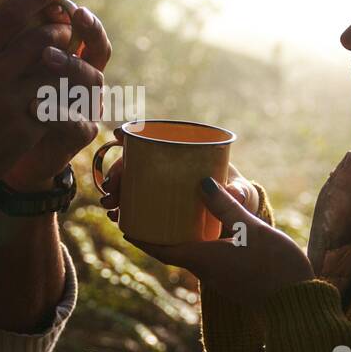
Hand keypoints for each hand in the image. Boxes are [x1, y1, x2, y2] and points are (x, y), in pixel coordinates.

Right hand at [0, 0, 86, 205]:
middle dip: (59, 28)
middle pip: (38, 40)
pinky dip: (64, 90)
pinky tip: (67, 86)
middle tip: (65, 25)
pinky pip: (55, 101)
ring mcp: (7, 105)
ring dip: (67, 59)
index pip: (7, 17)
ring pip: (53, 70)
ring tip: (69, 53)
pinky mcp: (24, 129)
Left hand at [3, 0, 112, 191]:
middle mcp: (80, 76)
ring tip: (48, 56)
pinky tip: (36, 105)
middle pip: (98, 47)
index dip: (71, 9)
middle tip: (70, 17)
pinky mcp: (78, 135)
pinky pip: (78, 122)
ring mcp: (84, 105)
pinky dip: (60, 113)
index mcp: (64, 54)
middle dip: (87, 30)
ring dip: (72, 65)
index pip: (79, 25)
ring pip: (93, 80)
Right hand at [99, 130, 260, 219]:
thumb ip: (239, 192)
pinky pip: (134, 206)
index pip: (153, 138)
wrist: (237, 217)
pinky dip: (122, 210)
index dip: (132, 134)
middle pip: (133, 164)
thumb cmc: (237, 194)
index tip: (118, 134)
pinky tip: (116, 217)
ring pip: (129, 185)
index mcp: (182, 155)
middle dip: (116, 173)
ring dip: (114, 192)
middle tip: (112, 188)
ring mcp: (160, 188)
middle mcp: (166, 168)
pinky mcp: (158, 208)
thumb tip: (235, 194)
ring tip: (111, 205)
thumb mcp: (239, 191)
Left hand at [113, 174, 312, 309]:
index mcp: (201, 259)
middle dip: (156, 233)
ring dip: (177, 238)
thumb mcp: (249, 229)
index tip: (124, 224)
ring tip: (175, 216)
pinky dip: (198, 244)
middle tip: (148, 212)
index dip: (140, 236)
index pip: (159, 249)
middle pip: (171, 251)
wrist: (297, 304)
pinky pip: (207, 259)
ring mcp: (220, 278)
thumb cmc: (274, 266)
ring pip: (189, 255)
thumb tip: (201, 182)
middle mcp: (205, 271)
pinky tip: (209, 230)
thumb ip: (225, 206)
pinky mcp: (234, 280)